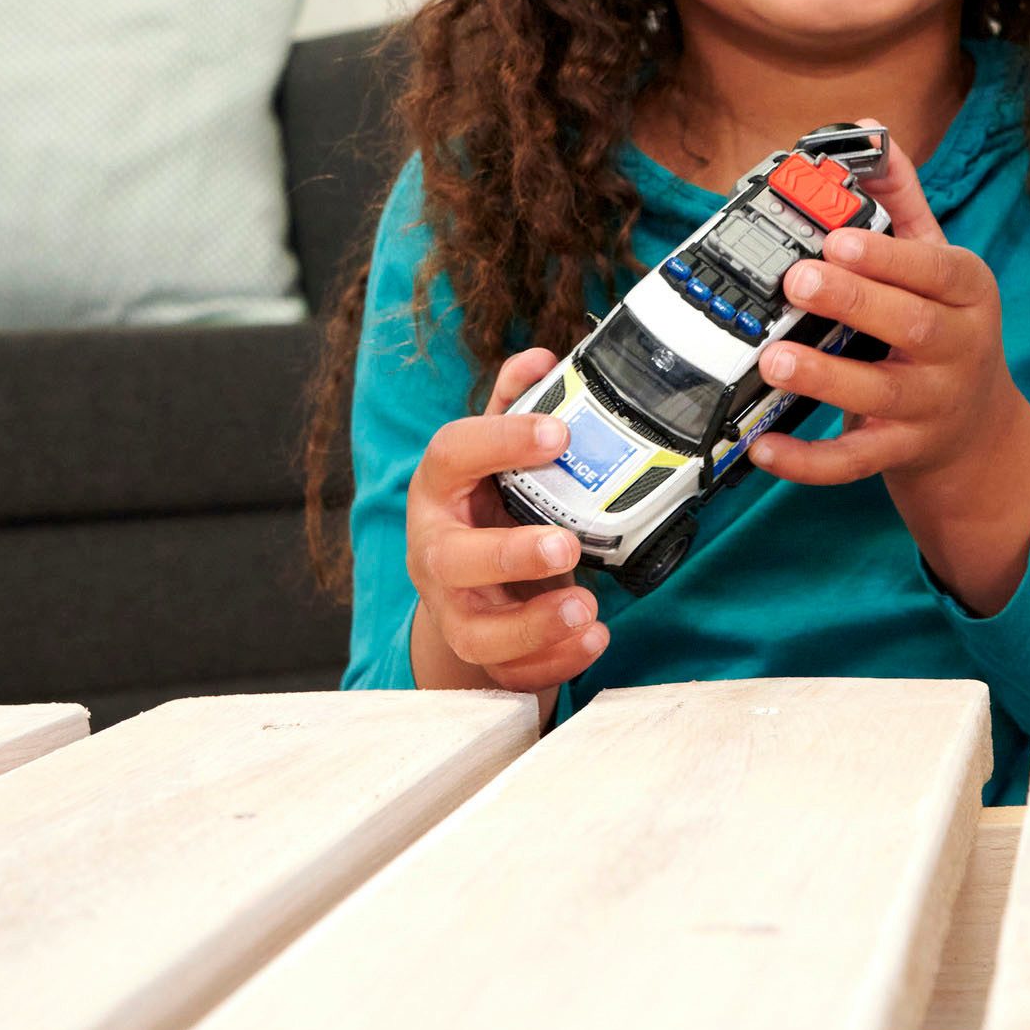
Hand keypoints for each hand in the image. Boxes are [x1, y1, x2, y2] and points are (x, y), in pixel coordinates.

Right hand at [405, 345, 608, 691]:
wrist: (469, 584)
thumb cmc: (488, 506)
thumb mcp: (496, 454)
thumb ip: (515, 406)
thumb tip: (542, 357)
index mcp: (440, 488)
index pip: (451, 455)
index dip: (501, 440)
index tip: (558, 432)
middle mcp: (436, 551)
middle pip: (452, 559)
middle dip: (509, 554)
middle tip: (567, 543)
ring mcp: (454, 609)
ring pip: (475, 632)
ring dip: (532, 626)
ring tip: (585, 606)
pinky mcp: (482, 654)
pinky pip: (509, 673)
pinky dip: (553, 662)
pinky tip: (593, 638)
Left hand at [747, 116, 1029, 488]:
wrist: (979, 430)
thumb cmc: (945, 326)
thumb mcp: (937, 263)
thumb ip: (900, 203)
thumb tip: (869, 133)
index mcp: (967, 293)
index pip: (935, 270)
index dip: (887, 257)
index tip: (837, 240)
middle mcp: (956, 350)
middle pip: (909, 326)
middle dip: (851, 302)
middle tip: (795, 282)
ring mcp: (929, 407)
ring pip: (877, 395)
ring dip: (824, 378)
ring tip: (773, 357)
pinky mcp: (900, 453)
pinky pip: (853, 462)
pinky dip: (807, 462)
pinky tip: (763, 446)